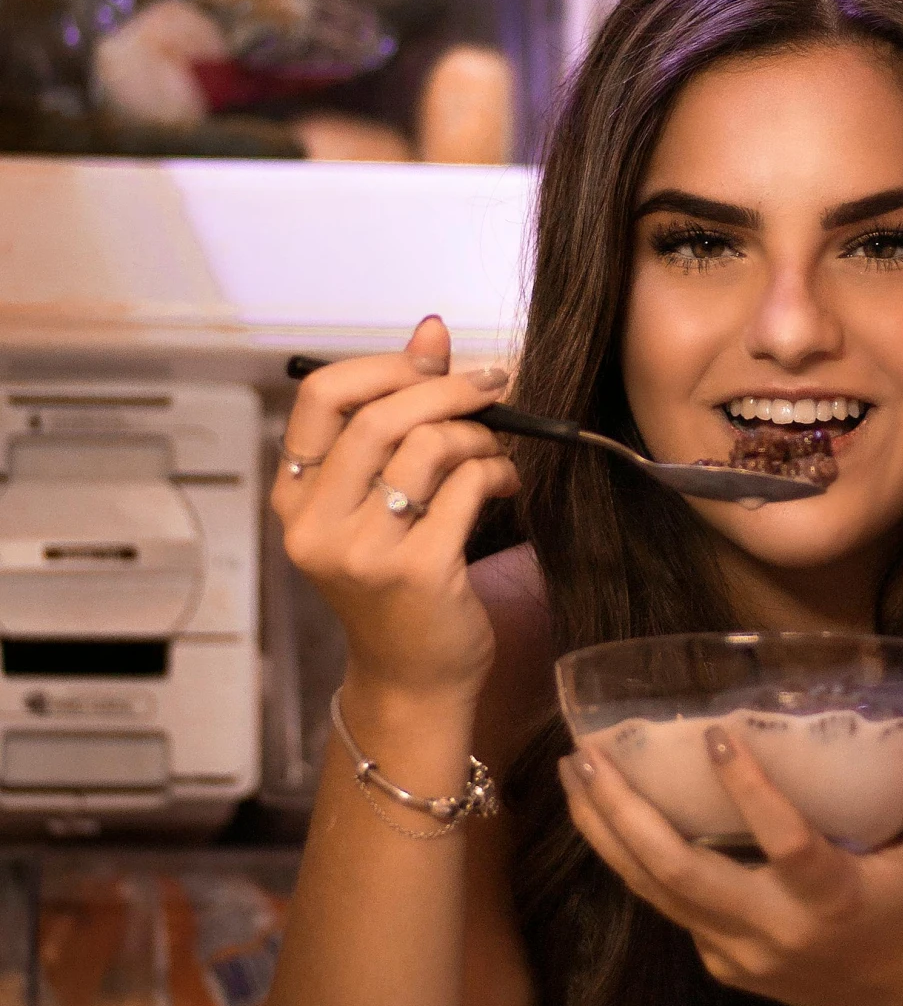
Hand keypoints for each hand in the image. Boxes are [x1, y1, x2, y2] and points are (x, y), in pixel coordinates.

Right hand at [273, 314, 519, 711]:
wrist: (413, 678)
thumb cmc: (397, 578)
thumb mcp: (377, 498)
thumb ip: (397, 416)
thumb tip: (432, 328)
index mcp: (294, 499)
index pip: (320, 396)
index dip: (384, 364)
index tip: (434, 357)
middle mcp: (315, 526)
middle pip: (380, 416)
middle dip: (448, 389)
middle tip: (492, 387)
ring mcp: (362, 553)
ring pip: (428, 447)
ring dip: (478, 437)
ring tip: (495, 453)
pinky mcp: (417, 573)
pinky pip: (466, 489)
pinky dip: (497, 474)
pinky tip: (506, 485)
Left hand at [559, 723, 902, 1005]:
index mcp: (834, 898)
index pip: (785, 845)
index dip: (748, 792)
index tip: (712, 735)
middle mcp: (776, 931)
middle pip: (681, 876)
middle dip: (626, 814)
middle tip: (589, 755)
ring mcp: (741, 954)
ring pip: (655, 893)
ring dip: (607, 833)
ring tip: (575, 773)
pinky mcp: (723, 965)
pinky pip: (668, 907)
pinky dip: (632, 861)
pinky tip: (605, 814)